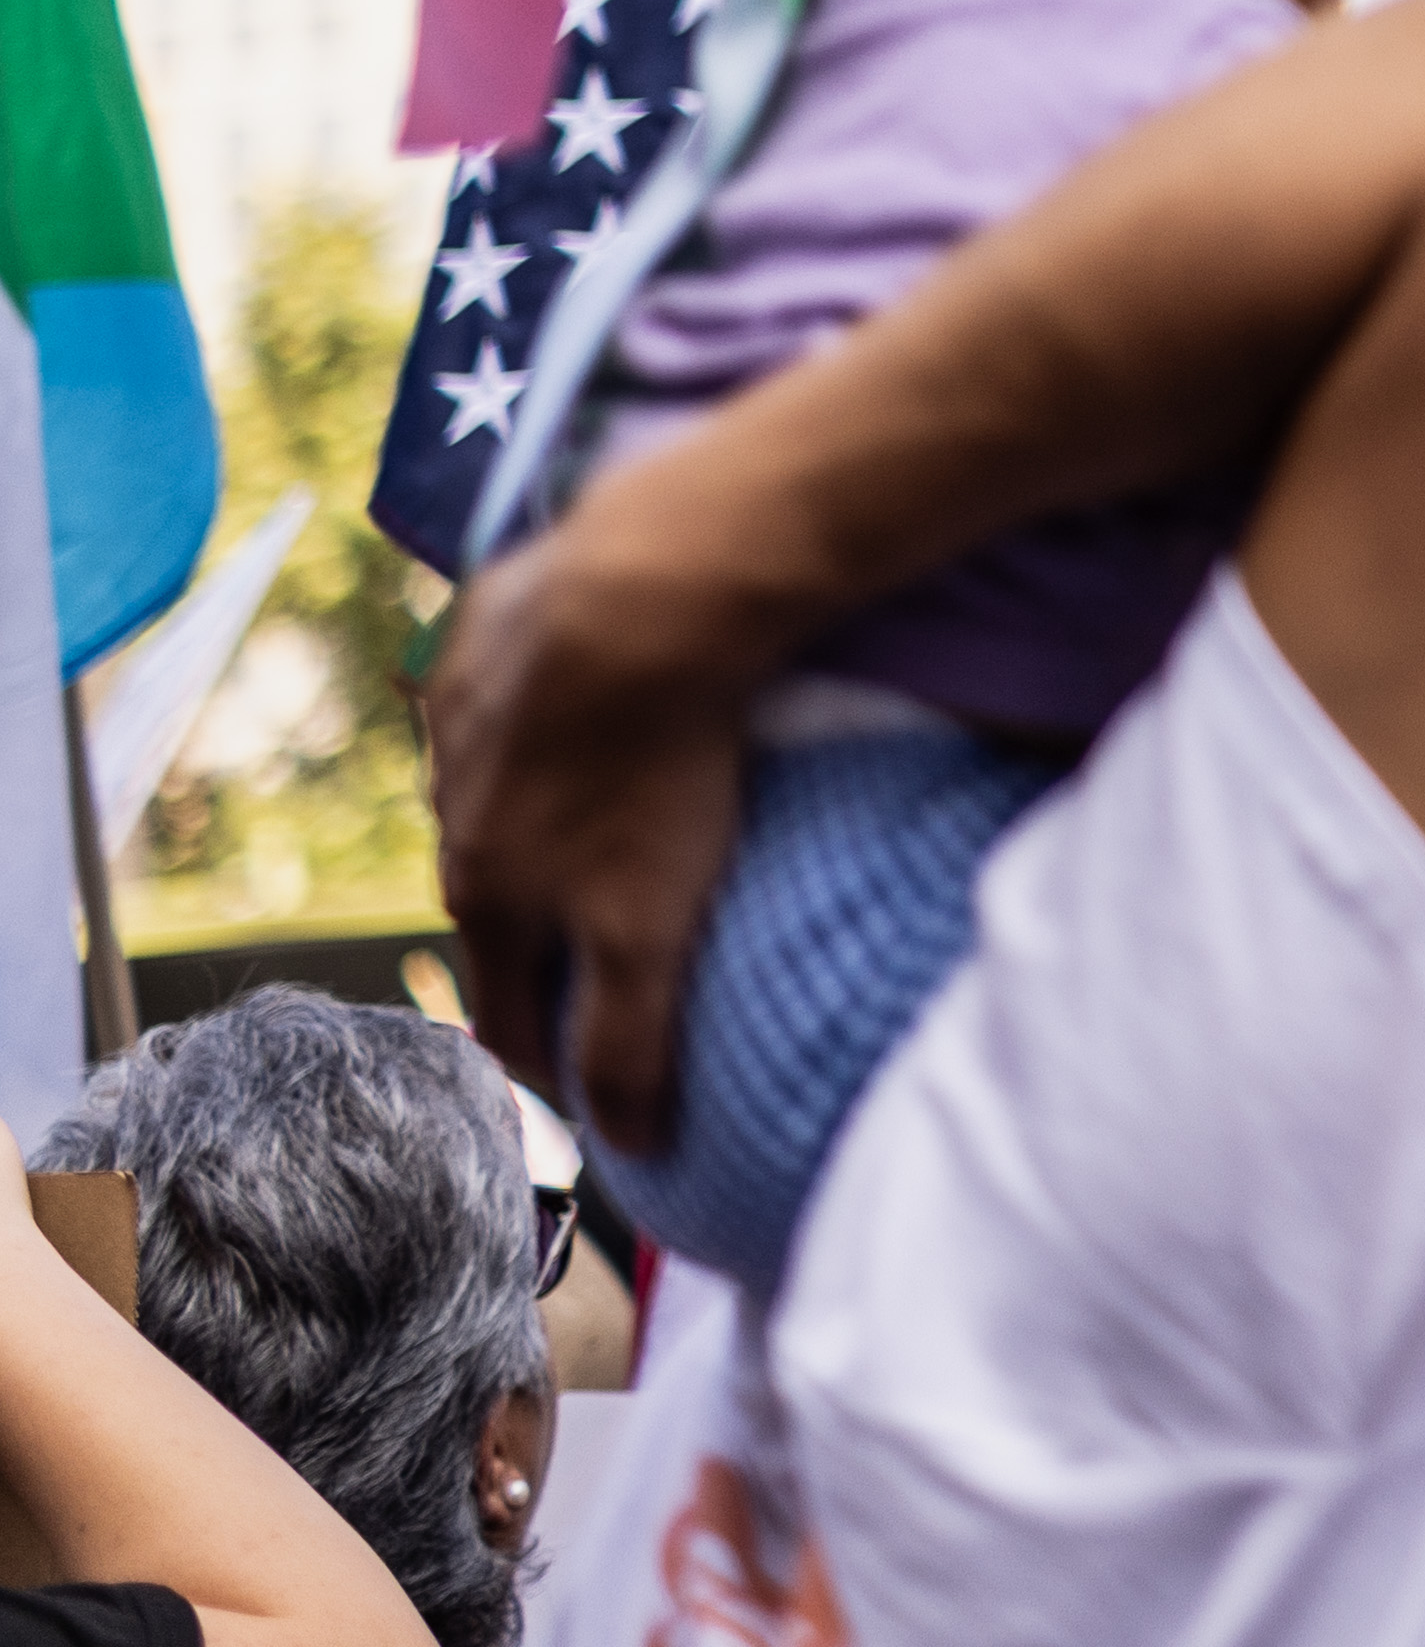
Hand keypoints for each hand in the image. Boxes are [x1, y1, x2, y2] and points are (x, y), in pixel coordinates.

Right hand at [424, 524, 773, 1157]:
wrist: (642, 596)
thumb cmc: (656, 769)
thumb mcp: (654, 926)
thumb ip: (633, 1040)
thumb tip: (626, 1144)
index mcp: (487, 892)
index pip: (501, 1012)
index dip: (543, 1057)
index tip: (583, 1077)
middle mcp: (453, 814)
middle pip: (497, 907)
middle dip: (539, 945)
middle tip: (598, 957)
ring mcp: (464, 722)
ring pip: (495, 803)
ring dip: (538, 830)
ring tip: (604, 833)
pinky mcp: (492, 637)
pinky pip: (512, 699)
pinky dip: (544, 722)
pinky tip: (597, 707)